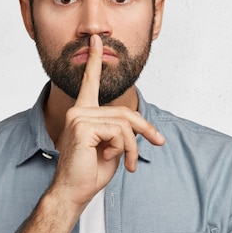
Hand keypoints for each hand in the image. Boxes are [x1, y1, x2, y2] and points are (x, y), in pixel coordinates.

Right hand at [50, 34, 164, 209]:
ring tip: (128, 164)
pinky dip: (124, 149)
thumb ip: (122, 130)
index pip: (90, 82)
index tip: (97, 41)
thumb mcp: (114, 147)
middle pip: (125, 112)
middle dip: (145, 130)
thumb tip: (141, 127)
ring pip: (125, 125)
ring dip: (133, 148)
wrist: (74, 191)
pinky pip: (119, 133)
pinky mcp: (83, 127)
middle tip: (157, 143)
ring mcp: (79, 117)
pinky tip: (108, 158)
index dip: (94, 60)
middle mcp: (79, 110)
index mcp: (83, 112)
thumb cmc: (90, 172)